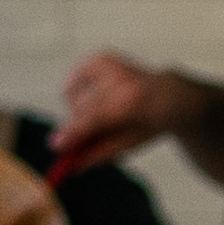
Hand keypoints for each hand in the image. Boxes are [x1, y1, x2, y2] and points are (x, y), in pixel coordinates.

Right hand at [50, 53, 197, 181]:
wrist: (167, 95)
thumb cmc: (148, 123)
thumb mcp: (129, 145)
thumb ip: (98, 155)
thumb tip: (71, 166)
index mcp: (133, 101)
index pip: (95, 116)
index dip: (74, 132)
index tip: (56, 145)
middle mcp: (120, 77)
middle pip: (82, 108)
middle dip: (77, 127)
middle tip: (79, 141)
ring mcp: (109, 64)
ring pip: (73, 95)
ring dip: (81, 111)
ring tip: (104, 114)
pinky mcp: (100, 58)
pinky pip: (73, 82)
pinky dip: (79, 94)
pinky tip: (98, 98)